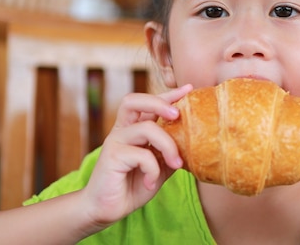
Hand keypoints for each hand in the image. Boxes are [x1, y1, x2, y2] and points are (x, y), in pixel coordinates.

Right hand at [80, 84, 192, 226]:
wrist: (106, 210)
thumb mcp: (158, 168)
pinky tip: (151, 182)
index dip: (168, 94)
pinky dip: (153, 169)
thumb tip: (194, 143)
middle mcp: (122, 131)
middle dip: (159, 102)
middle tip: (177, 114)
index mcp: (133, 129)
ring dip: (168, 145)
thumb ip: (170, 153)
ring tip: (176, 164)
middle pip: (134, 100)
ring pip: (146, 128)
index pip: (148, 104)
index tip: (189, 88)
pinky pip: (142, 155)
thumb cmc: (132, 186)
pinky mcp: (111, 156)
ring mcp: (115, 141)